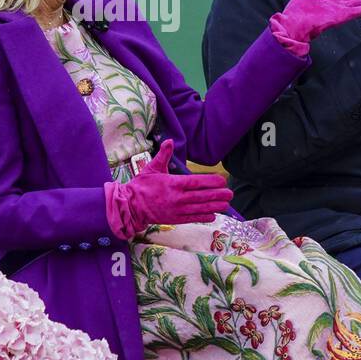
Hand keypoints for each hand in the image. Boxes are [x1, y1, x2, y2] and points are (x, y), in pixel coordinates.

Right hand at [106, 140, 234, 237]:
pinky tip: (214, 215)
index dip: (211, 182)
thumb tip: (169, 141)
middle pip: (202, 196)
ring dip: (215, 207)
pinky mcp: (175, 219)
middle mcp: (177, 197)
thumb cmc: (142, 186)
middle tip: (230, 193)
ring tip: (227, 204)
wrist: (130, 206)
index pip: (196, 182)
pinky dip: (204, 217)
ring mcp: (177, 210)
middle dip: (218, 195)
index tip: (222, 180)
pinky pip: (193, 218)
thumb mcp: (152, 168)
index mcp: (172, 183)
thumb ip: (163, 155)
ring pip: (200, 208)